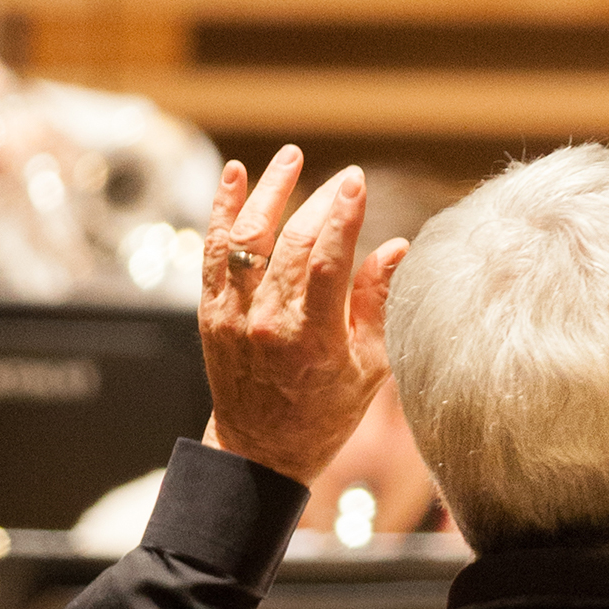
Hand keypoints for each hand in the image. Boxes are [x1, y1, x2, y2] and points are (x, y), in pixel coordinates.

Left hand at [199, 149, 411, 486]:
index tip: (357, 183)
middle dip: (319, 202)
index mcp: (312, 343)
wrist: (260, 450)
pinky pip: (214, 252)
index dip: (342, 217)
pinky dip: (222, 211)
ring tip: (289, 157)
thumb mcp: (368, 369)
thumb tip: (396, 247)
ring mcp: (233, 317)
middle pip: (290, 244)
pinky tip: (236, 175)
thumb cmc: (325, 413)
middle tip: (343, 178)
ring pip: (247, 240)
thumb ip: (378, 305)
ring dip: (268, 192)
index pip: (327, 264)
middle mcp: (267, 326)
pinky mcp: (211, 312)